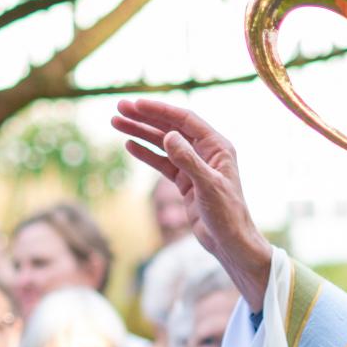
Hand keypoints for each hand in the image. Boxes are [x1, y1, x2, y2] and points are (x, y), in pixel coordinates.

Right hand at [111, 98, 269, 306]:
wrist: (230, 242)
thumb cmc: (227, 214)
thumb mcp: (208, 186)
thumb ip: (188, 160)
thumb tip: (169, 136)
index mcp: (217, 146)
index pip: (184, 120)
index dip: (159, 110)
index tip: (136, 104)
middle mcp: (205, 152)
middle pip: (170, 127)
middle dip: (144, 117)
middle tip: (119, 107)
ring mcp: (194, 165)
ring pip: (163, 143)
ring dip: (141, 133)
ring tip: (116, 123)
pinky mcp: (185, 181)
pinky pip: (162, 162)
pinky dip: (146, 153)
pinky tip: (129, 145)